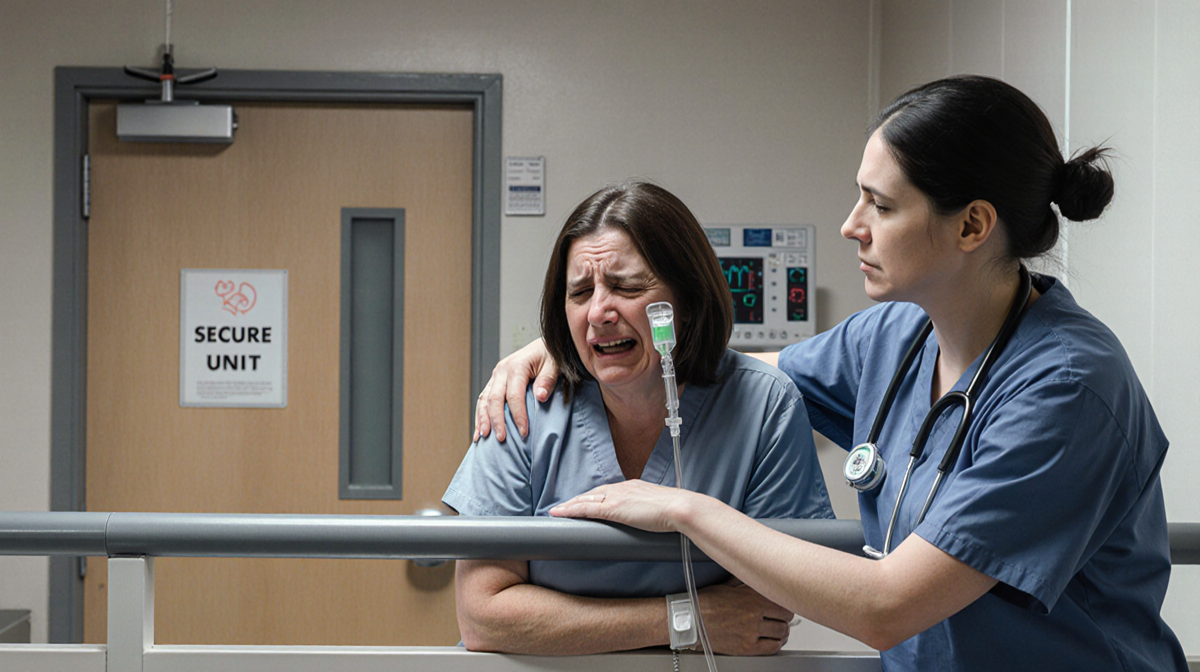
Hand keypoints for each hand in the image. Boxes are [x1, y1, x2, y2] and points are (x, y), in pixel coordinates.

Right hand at [473, 338, 558, 441]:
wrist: (544, 346)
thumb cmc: (551, 357)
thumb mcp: (555, 365)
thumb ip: (548, 380)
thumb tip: (540, 396)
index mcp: (517, 366)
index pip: (514, 395)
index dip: (518, 415)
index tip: (524, 432)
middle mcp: (502, 370)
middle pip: (495, 399)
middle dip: (497, 420)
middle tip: (501, 438)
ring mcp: (496, 375)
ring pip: (484, 399)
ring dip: (483, 419)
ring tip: (483, 437)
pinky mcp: (495, 381)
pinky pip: (483, 399)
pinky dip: (480, 415)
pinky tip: (479, 430)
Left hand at [549, 479, 700, 532]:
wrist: (680, 508)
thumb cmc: (676, 511)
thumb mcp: (660, 509)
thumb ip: (651, 512)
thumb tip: (651, 523)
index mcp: (633, 486)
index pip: (606, 491)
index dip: (592, 498)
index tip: (584, 503)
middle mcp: (622, 488)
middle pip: (592, 494)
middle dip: (577, 501)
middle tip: (563, 507)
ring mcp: (617, 497)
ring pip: (586, 500)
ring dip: (570, 505)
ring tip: (557, 511)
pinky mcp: (614, 508)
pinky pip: (587, 509)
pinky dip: (572, 511)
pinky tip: (561, 513)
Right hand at [697, 581, 793, 654]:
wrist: (691, 621)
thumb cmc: (706, 603)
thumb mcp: (728, 585)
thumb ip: (747, 582)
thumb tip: (758, 576)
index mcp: (752, 597)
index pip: (783, 602)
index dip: (785, 605)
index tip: (783, 606)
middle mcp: (755, 614)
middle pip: (785, 619)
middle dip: (784, 619)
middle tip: (780, 618)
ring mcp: (751, 632)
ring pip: (781, 633)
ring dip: (782, 632)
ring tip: (778, 630)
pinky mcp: (747, 647)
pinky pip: (772, 647)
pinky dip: (776, 644)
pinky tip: (773, 640)